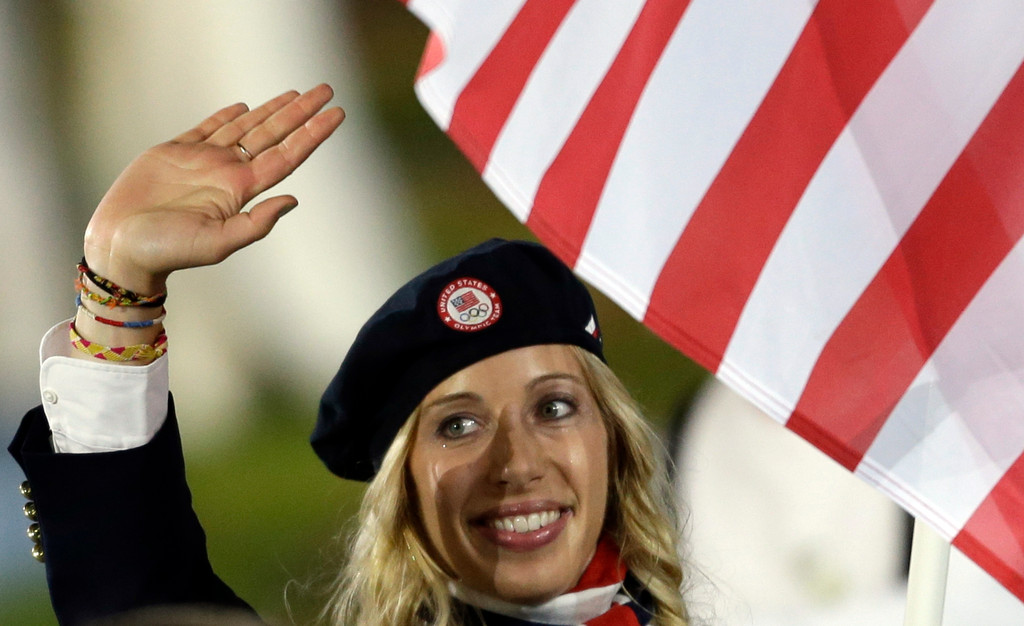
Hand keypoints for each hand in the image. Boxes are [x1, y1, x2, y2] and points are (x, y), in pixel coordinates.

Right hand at [82, 84, 344, 293]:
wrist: (120, 246)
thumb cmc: (167, 251)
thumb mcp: (218, 242)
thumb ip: (256, 223)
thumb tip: (293, 200)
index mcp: (240, 191)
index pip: (287, 156)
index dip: (313, 133)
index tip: (337, 113)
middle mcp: (227, 172)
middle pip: (273, 134)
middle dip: (300, 112)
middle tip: (326, 90)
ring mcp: (202, 161)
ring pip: (245, 127)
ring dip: (272, 110)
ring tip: (296, 93)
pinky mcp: (174, 153)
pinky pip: (207, 128)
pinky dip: (226, 116)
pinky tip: (245, 107)